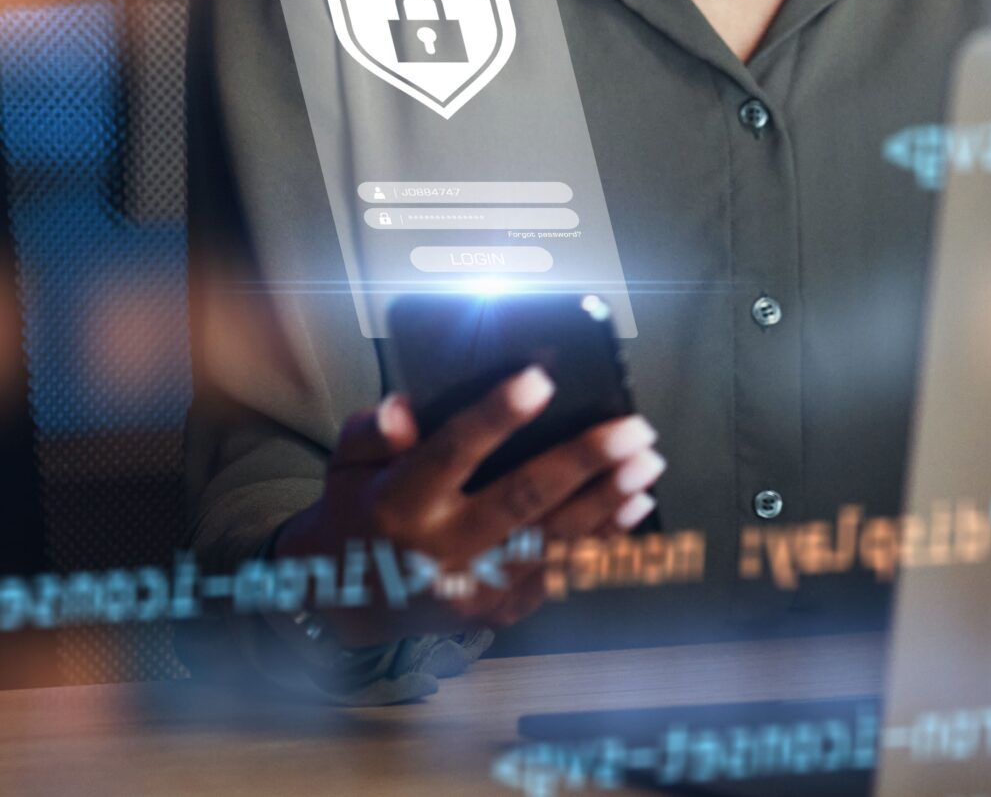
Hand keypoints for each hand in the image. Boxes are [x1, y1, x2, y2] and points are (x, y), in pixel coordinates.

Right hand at [272, 368, 664, 647]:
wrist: (346, 601)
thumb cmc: (356, 515)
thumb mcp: (344, 464)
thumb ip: (371, 431)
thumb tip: (403, 409)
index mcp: (401, 504)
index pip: (453, 452)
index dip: (498, 415)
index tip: (540, 379)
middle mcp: (441, 550)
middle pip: (523, 500)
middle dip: (585, 461)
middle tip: (631, 430)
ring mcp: (475, 588)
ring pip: (554, 541)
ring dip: (607, 502)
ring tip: (646, 464)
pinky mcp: (497, 611)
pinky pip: (560, 573)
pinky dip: (601, 541)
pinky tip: (632, 509)